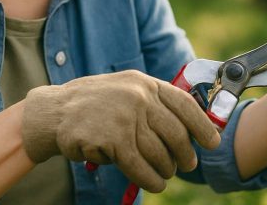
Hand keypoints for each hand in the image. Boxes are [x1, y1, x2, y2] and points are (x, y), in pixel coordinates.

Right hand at [21, 70, 220, 192]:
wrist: (54, 113)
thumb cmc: (93, 105)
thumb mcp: (124, 90)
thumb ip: (151, 103)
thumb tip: (188, 127)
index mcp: (144, 83)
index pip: (183, 104)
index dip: (202, 125)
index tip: (212, 142)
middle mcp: (138, 97)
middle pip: (176, 133)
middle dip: (184, 154)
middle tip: (186, 164)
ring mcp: (126, 117)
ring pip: (160, 153)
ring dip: (166, 170)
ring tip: (164, 175)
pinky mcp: (114, 140)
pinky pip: (141, 167)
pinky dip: (150, 179)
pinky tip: (154, 183)